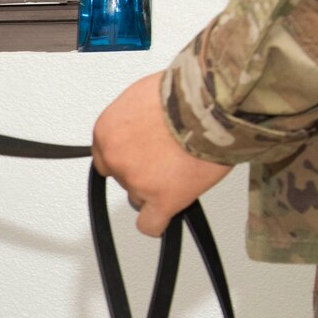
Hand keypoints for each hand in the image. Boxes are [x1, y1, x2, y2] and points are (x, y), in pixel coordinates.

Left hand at [92, 71, 229, 237]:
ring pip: (138, 197)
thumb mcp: (145, 95)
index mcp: (107, 131)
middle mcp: (116, 157)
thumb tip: (141, 127)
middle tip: (166, 159)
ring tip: (181, 169)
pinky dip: (157, 221)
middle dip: (142, 171)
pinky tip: (167, 211)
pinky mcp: (162, 199)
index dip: (127, 155)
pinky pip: (150, 224)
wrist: (211, 104)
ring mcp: (137, 181)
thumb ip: (135, 119)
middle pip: (122, 177)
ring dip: (155, 189)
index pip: (106, 155)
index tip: (141, 153)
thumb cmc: (184, 93)